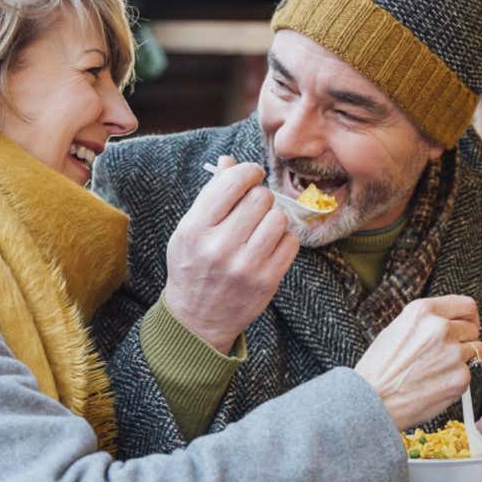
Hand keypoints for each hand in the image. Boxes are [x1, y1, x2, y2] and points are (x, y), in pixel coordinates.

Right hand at [163, 155, 299, 353]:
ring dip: (272, 218)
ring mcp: (246, 265)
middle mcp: (219, 247)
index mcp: (195, 229)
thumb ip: (210, 195)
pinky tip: (268, 246)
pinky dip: (283, 239)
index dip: (248, 171)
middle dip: (259, 197)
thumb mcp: (190, 230)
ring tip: (259, 229)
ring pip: (278, 218)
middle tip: (253, 208)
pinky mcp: (267, 280)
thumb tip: (230, 161)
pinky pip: (291, 241)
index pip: (232, 182)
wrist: (198, 320)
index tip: (251, 174)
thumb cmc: (193, 267)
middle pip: (260, 197)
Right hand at [354, 295, 481, 430]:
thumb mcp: (396, 330)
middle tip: (448, 353)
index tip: (468, 324)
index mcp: (423, 312)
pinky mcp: (460, 377)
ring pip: (477, 350)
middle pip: (473, 328)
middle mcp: (440, 328)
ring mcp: (453, 353)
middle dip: (465, 340)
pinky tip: (435, 384)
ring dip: (464, 360)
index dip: (469, 317)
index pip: (466, 305)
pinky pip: (468, 375)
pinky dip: (457, 380)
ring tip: (439, 370)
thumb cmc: (378, 370)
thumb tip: (447, 323)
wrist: (372, 401)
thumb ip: (425, 323)